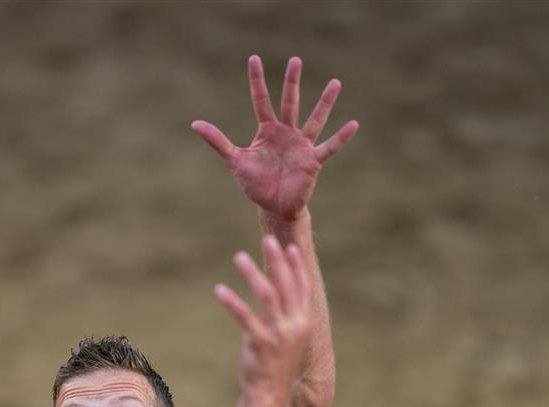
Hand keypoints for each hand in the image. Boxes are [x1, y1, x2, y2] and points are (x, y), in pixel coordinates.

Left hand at [193, 56, 357, 220]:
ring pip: (314, 120)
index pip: (261, 100)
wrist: (273, 206)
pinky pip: (329, 147)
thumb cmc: (255, 184)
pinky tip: (353, 124)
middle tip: (295, 59)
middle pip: (289, 103)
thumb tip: (195, 124)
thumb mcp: (235, 160)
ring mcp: (301, 146)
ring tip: (335, 83)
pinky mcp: (312, 161)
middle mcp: (286, 133)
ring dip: (324, 103)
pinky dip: (341, 137)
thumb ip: (218, 141)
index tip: (254, 58)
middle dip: (291, 82)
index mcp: (267, 131)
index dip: (257, 80)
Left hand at [216, 236, 312, 394]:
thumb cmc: (274, 366)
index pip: (303, 287)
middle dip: (277, 260)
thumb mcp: (285, 339)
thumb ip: (282, 317)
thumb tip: (271, 295)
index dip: (296, 266)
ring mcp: (279, 334)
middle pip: (286, 284)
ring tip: (239, 257)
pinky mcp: (261, 342)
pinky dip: (231, 302)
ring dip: (252, 273)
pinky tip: (219, 290)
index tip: (289, 247)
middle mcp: (295, 325)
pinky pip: (244, 317)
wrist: (269, 395)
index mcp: (304, 323)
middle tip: (267, 239)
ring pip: (267, 295)